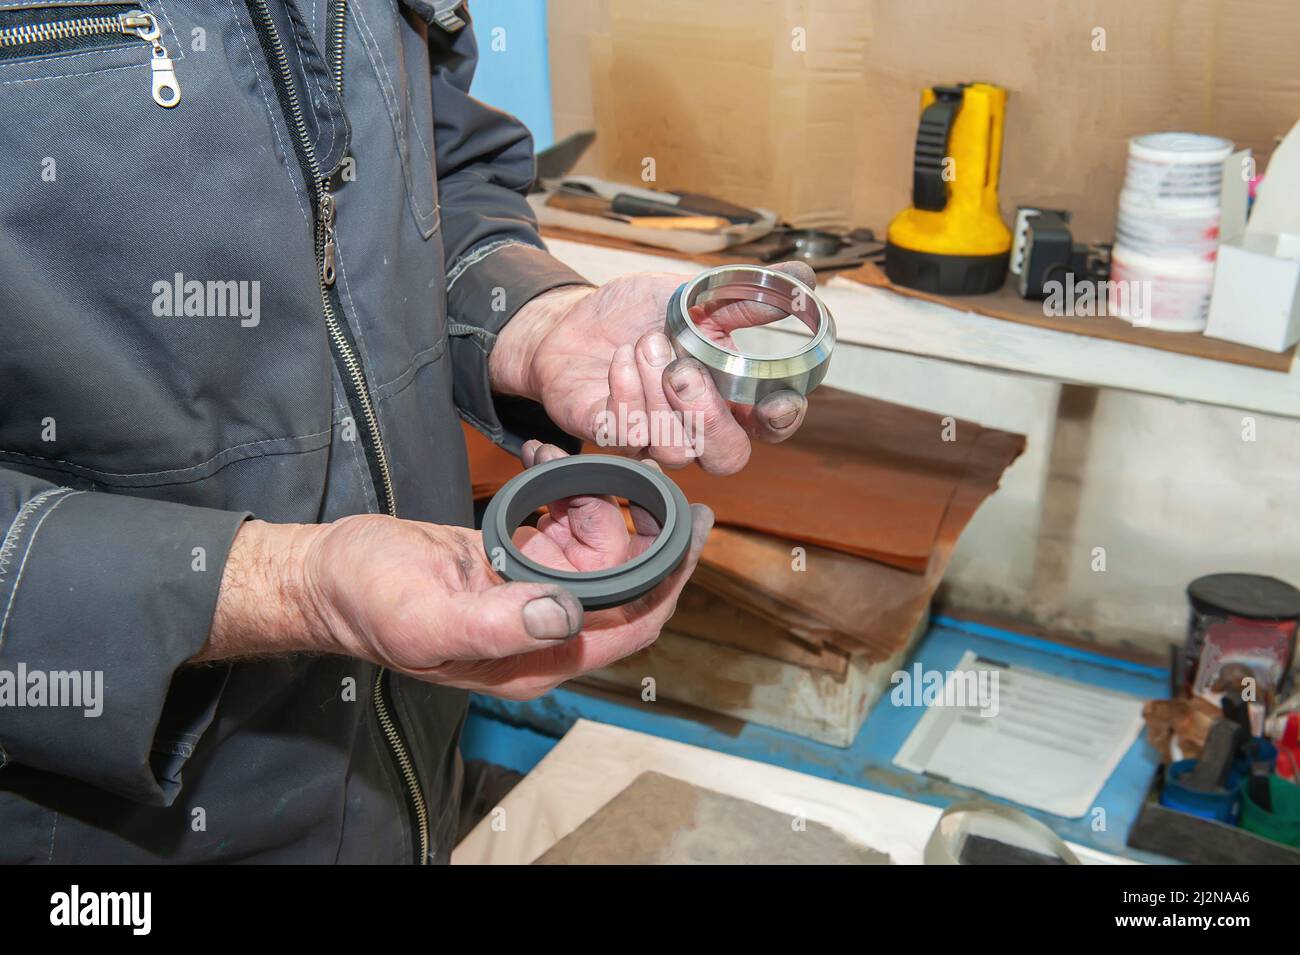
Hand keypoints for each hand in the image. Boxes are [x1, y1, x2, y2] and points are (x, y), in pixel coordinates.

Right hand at [203, 444, 712, 700]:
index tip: (694, 533)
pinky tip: (553, 476)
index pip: (627, 630)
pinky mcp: (513, 568)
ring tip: (576, 474)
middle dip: (640, 537)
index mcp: (533, 660)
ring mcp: (529, 600)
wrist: (326, 575)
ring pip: (597, 557)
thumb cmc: (370, 600)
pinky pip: (563, 538)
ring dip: (599, 513)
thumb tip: (568, 615)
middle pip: (622, 590)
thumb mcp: (430, 616)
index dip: (668, 585)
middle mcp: (541, 636)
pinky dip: (568, 505)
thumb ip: (501, 623)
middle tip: (646, 482)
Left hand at [491, 262, 815, 473]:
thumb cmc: (638, 311)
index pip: (771, 428)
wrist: (574, 319)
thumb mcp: (693, 293)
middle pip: (727, 458)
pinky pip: (629, 437)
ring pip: (675, 450)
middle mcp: (696, 426)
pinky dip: (626, 392)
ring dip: (657, 392)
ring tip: (644, 344)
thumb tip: (802, 277)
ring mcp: (655, 439)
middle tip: (683, 370)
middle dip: (709, 417)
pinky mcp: (614, 440)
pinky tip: (619, 359)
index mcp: (729, 393)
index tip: (775, 401)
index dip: (781, 422)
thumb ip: (745, 294)